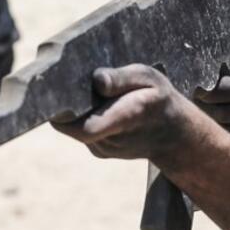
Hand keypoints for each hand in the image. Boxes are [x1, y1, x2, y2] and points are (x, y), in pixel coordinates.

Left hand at [51, 65, 197, 166]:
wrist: (174, 135)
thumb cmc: (160, 100)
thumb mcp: (149, 78)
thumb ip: (122, 78)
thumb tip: (96, 80)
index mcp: (126, 117)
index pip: (85, 127)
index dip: (64, 113)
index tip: (55, 93)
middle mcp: (112, 140)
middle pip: (73, 124)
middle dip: (69, 104)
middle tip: (74, 83)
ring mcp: (104, 149)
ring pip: (75, 127)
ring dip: (79, 111)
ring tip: (98, 96)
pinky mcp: (100, 151)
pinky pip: (82, 131)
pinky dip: (86, 118)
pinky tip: (102, 107)